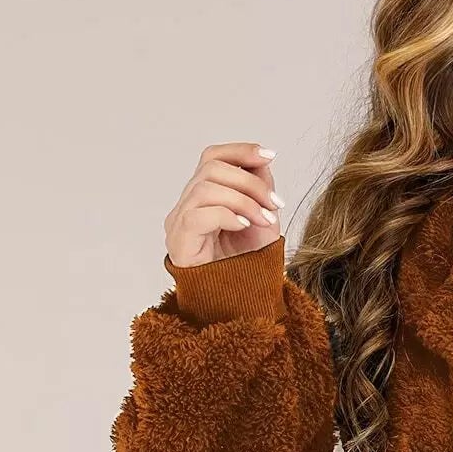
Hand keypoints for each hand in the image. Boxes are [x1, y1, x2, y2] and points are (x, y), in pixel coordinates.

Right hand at [164, 141, 283, 267]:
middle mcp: (187, 205)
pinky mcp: (178, 242)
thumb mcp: (262, 218)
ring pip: (205, 188)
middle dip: (250, 182)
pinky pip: (197, 216)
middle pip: (211, 168)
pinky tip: (244, 225)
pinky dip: (226, 215)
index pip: (212, 157)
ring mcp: (178, 222)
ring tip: (264, 218)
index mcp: (204, 196)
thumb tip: (262, 160)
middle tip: (275, 203)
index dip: (239, 150)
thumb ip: (259, 188)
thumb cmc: (246, 263)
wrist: (239, 300)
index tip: (269, 156)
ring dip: (243, 200)